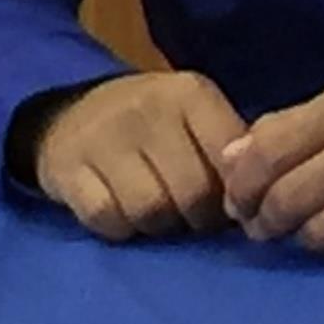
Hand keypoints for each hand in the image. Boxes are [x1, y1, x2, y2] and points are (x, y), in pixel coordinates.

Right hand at [31, 70, 246, 241]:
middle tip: (195, 217)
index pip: (230, 153)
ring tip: (162, 214)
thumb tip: (254, 192)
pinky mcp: (69, 171)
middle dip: (200, 217)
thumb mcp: (195, 114)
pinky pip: (107, 219)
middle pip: (192, 190)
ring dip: (160, 226)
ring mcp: (105, 139)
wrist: (72, 114)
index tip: (233, 204)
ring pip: (151, 210)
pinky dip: (121, 229)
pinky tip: (125, 215)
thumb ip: (226, 143)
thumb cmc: (152, 120)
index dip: (238, 190)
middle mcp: (149, 110)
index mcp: (190, 93)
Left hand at [214, 80, 323, 263]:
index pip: (266, 156)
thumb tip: (228, 162)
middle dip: (264, 222)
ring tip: (313, 223)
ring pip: (316, 235)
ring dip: (305, 236)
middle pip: (285, 203)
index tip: (240, 200)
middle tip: (267, 223)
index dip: (240, 188)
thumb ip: (284, 128)